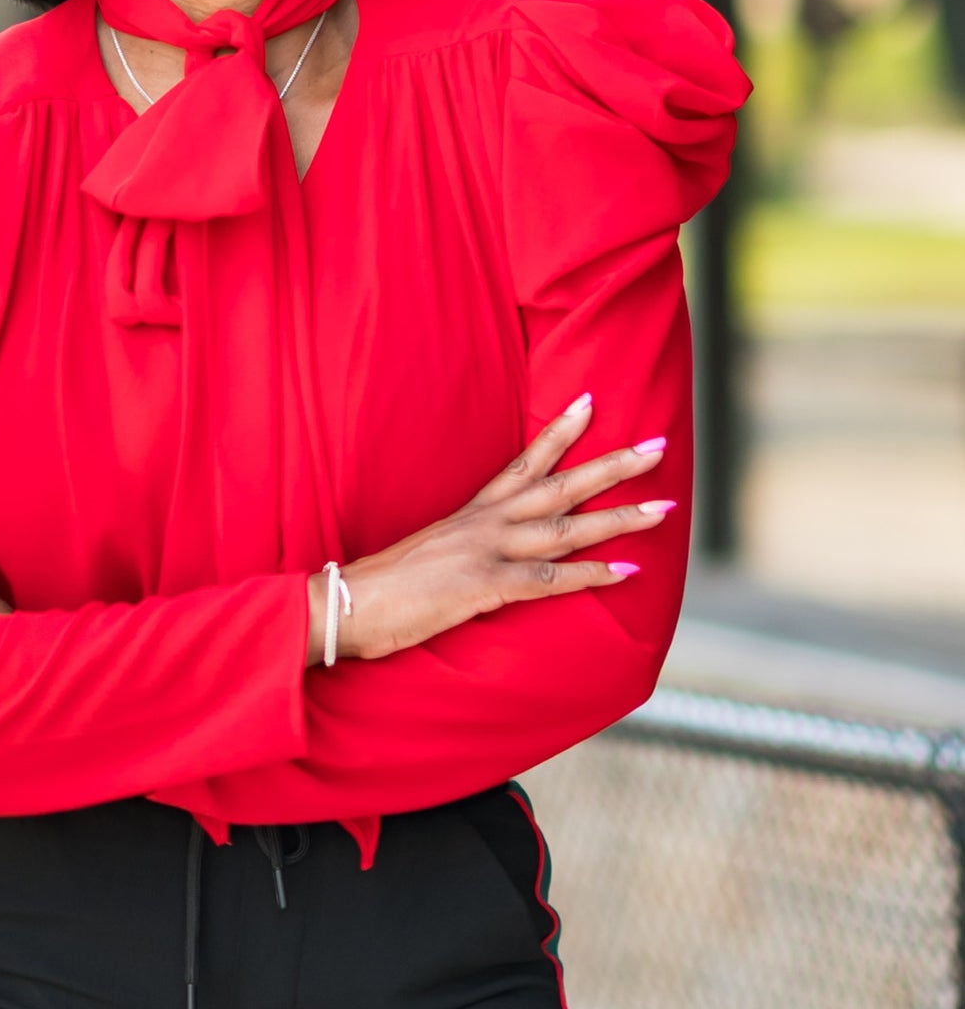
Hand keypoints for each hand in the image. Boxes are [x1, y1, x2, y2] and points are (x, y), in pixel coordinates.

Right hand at [306, 393, 672, 663]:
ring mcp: (486, 551)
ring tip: (664, 508)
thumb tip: (485, 554)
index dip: (560, 432)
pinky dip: (591, 575)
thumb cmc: (382, 586)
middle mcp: (485, 523)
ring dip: (619, 517)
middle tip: (657, 444)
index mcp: (471, 513)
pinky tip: (627, 572)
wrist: (344, 604)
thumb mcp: (430, 554)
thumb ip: (464, 548)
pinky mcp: (484, 586)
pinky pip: (550, 580)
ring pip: (566, 527)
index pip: (524, 461)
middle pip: (560, 484)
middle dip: (612, 465)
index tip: (591, 403)